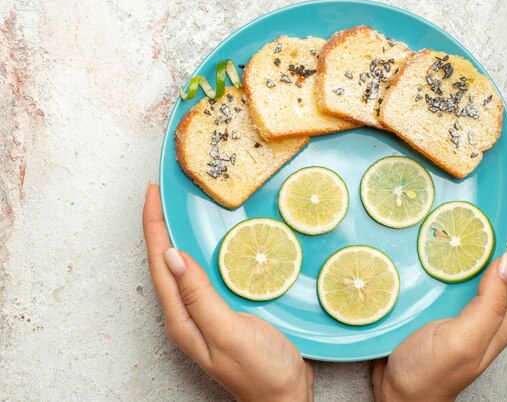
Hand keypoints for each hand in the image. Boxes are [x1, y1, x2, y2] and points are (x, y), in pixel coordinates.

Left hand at [142, 183, 313, 401]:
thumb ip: (200, 296)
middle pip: (165, 262)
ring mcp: (204, 313)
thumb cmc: (261, 371)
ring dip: (176, 235)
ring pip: (182, 266)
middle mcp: (187, 314)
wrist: (284, 396)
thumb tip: (173, 256)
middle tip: (161, 193)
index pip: (160, 263)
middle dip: (158, 226)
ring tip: (176, 208)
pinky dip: (200, 250)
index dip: (153, 226)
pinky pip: (203, 273)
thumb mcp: (229, 332)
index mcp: (183, 318)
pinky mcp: (222, 310)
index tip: (152, 193)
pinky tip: (207, 241)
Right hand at [372, 181, 506, 401]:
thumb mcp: (463, 340)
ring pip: (485, 261)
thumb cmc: (430, 374)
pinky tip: (447, 236)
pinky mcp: (447, 304)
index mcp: (502, 315)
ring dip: (489, 231)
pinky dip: (462, 247)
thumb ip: (489, 304)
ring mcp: (468, 306)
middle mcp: (491, 308)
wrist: (402, 396)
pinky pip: (462, 269)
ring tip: (482, 204)